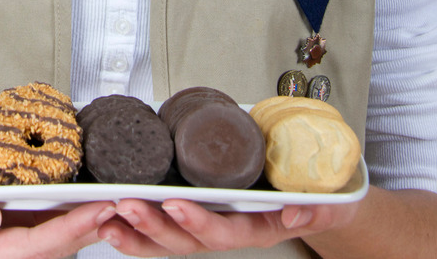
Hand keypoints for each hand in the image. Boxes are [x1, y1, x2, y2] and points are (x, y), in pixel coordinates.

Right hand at [0, 149, 115, 257]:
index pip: (28, 249)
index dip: (66, 232)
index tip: (98, 211)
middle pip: (49, 249)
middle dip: (88, 229)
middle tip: (123, 204)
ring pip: (50, 239)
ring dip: (84, 223)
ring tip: (116, 200)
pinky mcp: (2, 218)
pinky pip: (41, 223)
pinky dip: (67, 213)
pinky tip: (87, 197)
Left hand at [96, 198, 359, 256]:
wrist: (319, 196)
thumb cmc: (318, 197)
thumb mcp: (328, 202)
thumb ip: (316, 207)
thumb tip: (296, 211)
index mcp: (256, 229)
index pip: (224, 233)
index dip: (199, 223)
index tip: (175, 205)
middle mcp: (227, 231)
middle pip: (186, 241)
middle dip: (154, 227)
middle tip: (127, 206)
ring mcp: (209, 225)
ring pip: (168, 240)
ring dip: (137, 232)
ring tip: (108, 218)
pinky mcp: (195, 214)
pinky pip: (162, 230)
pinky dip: (136, 228)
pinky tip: (111, 220)